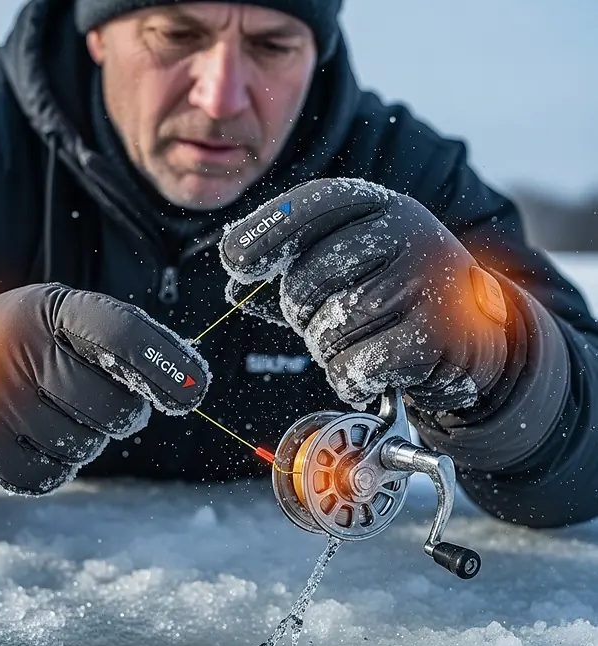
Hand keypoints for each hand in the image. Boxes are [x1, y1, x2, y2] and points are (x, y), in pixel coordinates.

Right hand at [0, 284, 208, 493]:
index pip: (122, 334)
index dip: (166, 366)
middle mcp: (20, 350)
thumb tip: (190, 387)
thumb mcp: (67, 319)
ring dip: (87, 438)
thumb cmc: (32, 343)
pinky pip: (51, 476)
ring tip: (54, 410)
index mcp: (53, 310)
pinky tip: (35, 436)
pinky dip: (57, 464)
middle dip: (126, 413)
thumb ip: (126, 342)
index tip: (194, 393)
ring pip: (86, 446)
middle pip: (115, 406)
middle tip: (107, 402)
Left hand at [219, 178, 508, 410]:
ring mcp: (426, 283)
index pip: (311, 206)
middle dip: (300, 314)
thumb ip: (291, 272)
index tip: (235, 264)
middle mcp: (408, 234)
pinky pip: (354, 367)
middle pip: (305, 281)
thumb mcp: (347, 269)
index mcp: (381, 207)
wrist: (475, 335)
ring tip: (358, 343)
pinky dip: (349, 378)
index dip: (265, 233)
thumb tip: (233, 290)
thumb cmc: (393, 297)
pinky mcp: (436, 336)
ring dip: (327, 350)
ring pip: (328, 330)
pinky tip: (371, 371)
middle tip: (326, 321)